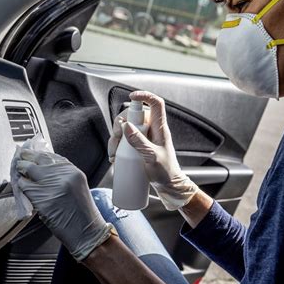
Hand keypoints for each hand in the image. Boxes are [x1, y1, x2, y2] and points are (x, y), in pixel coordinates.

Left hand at [16, 150, 112, 260]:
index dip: (37, 154)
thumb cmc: (82, 214)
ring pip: (28, 172)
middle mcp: (63, 175)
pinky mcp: (42, 199)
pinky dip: (20, 188)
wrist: (87, 233)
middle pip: (38, 159)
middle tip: (19, 160)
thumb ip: (61, 175)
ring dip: (21, 175)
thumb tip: (41, 168)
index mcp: (73, 171)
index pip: (50, 155)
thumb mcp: (77, 187)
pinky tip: (22, 190)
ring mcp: (52, 186)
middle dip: (26, 159)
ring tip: (19, 176)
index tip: (29, 154)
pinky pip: (25, 188)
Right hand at [108, 91, 198, 209]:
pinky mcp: (138, 147)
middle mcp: (152, 131)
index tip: (131, 97)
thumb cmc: (166, 173)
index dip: (144, 96)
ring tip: (114, 154)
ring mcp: (144, 139)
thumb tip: (126, 125)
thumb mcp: (152, 157)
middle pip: (133, 116)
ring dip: (115, 139)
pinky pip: (125, 141)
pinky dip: (117, 147)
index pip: (155, 104)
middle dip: (120, 125)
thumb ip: (139, 141)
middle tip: (116, 139)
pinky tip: (114, 158)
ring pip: (125, 129)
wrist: (169, 188)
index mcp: (160, 128)